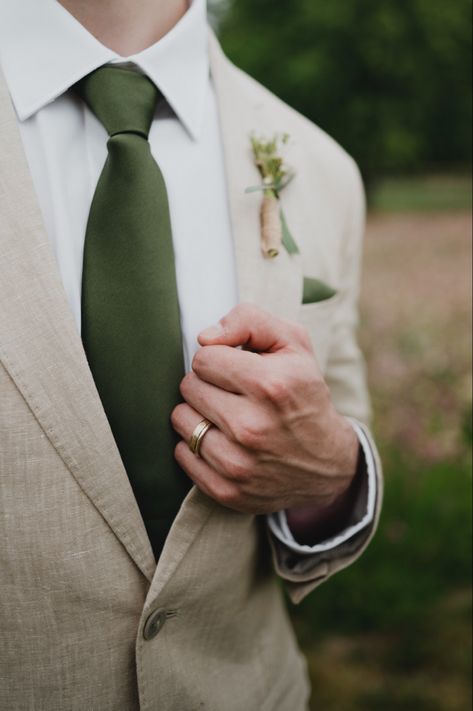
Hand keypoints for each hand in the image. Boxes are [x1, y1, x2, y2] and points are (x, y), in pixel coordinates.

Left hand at [171, 304, 358, 535]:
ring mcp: (238, 464)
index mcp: (270, 385)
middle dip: (207, 384)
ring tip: (226, 416)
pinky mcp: (227, 491)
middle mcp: (252, 427)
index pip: (204, 359)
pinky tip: (222, 440)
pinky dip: (195, 444)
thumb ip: (249, 321)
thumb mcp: (293, 344)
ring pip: (181, 419)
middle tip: (232, 393)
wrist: (327, 462)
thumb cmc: (304, 394)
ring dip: (198, 413)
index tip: (235, 369)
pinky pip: (182, 454)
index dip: (218, 360)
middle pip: (189, 387)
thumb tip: (205, 337)